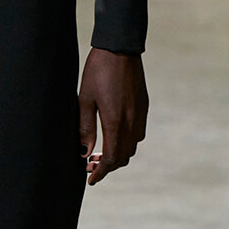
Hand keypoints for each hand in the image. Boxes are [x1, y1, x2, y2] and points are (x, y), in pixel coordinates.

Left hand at [78, 49, 147, 185]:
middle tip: (90, 165)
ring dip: (118, 154)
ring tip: (100, 152)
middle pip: (123, 156)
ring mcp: (140, 114)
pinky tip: (113, 135)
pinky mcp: (143, 106)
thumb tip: (84, 152)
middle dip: (107, 166)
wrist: (120, 48)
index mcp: (116, 121)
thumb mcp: (84, 99)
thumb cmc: (98, 71)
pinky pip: (137, 133)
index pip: (111, 158)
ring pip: (132, 146)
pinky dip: (126, 142)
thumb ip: (85, 128)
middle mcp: (132, 121)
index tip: (90, 179)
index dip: (101, 172)